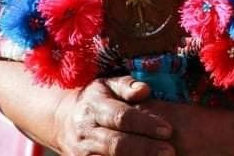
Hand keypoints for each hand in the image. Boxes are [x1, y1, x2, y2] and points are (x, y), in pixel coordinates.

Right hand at [54, 75, 175, 154]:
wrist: (63, 121)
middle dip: (145, 149)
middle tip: (170, 151)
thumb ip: (127, 85)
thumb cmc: (95, 99)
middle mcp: (87, 132)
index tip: (168, 129)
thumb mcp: (108, 84)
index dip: (145, 124)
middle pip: (117, 144)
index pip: (121, 116)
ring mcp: (84, 154)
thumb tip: (145, 89)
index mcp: (94, 106)